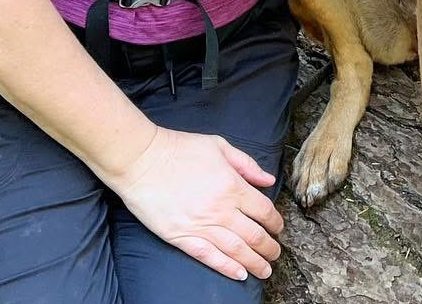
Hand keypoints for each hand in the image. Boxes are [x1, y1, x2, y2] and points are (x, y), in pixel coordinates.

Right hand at [108, 126, 283, 280]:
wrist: (143, 161)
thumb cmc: (180, 149)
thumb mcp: (219, 145)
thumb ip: (246, 164)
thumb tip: (268, 179)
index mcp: (233, 186)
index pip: (263, 210)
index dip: (275, 222)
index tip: (278, 228)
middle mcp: (221, 209)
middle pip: (254, 235)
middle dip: (269, 248)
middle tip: (275, 254)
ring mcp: (201, 226)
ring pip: (235, 251)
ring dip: (254, 263)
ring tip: (264, 270)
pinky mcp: (182, 237)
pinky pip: (209, 257)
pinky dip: (226, 268)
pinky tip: (239, 274)